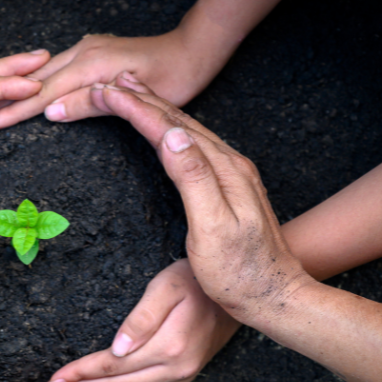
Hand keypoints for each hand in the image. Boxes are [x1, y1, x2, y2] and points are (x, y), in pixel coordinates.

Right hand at [0, 32, 194, 128]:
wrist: (192, 51)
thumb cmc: (172, 78)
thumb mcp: (134, 98)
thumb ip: (90, 104)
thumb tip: (50, 113)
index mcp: (90, 64)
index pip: (43, 93)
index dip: (14, 111)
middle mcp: (83, 52)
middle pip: (35, 80)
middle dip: (3, 98)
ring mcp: (86, 49)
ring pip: (43, 73)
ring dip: (15, 90)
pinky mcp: (92, 53)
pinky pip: (56, 69)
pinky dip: (35, 82)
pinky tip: (22, 89)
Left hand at [44, 259, 240, 381]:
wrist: (234, 290)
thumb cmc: (196, 280)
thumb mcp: (166, 287)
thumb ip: (141, 319)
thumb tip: (116, 350)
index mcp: (168, 346)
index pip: (111, 366)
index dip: (81, 373)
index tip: (55, 378)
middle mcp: (176, 367)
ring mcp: (182, 374)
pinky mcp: (185, 374)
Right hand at [91, 82, 314, 325]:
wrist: (276, 296)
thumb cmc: (241, 272)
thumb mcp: (213, 229)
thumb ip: (194, 179)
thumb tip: (173, 135)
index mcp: (223, 170)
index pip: (170, 128)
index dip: (135, 108)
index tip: (105, 92)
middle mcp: (230, 163)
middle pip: (178, 121)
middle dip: (139, 99)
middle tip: (106, 85)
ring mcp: (231, 173)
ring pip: (185, 129)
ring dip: (154, 108)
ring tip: (129, 91)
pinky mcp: (227, 186)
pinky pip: (192, 145)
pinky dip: (168, 129)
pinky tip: (163, 128)